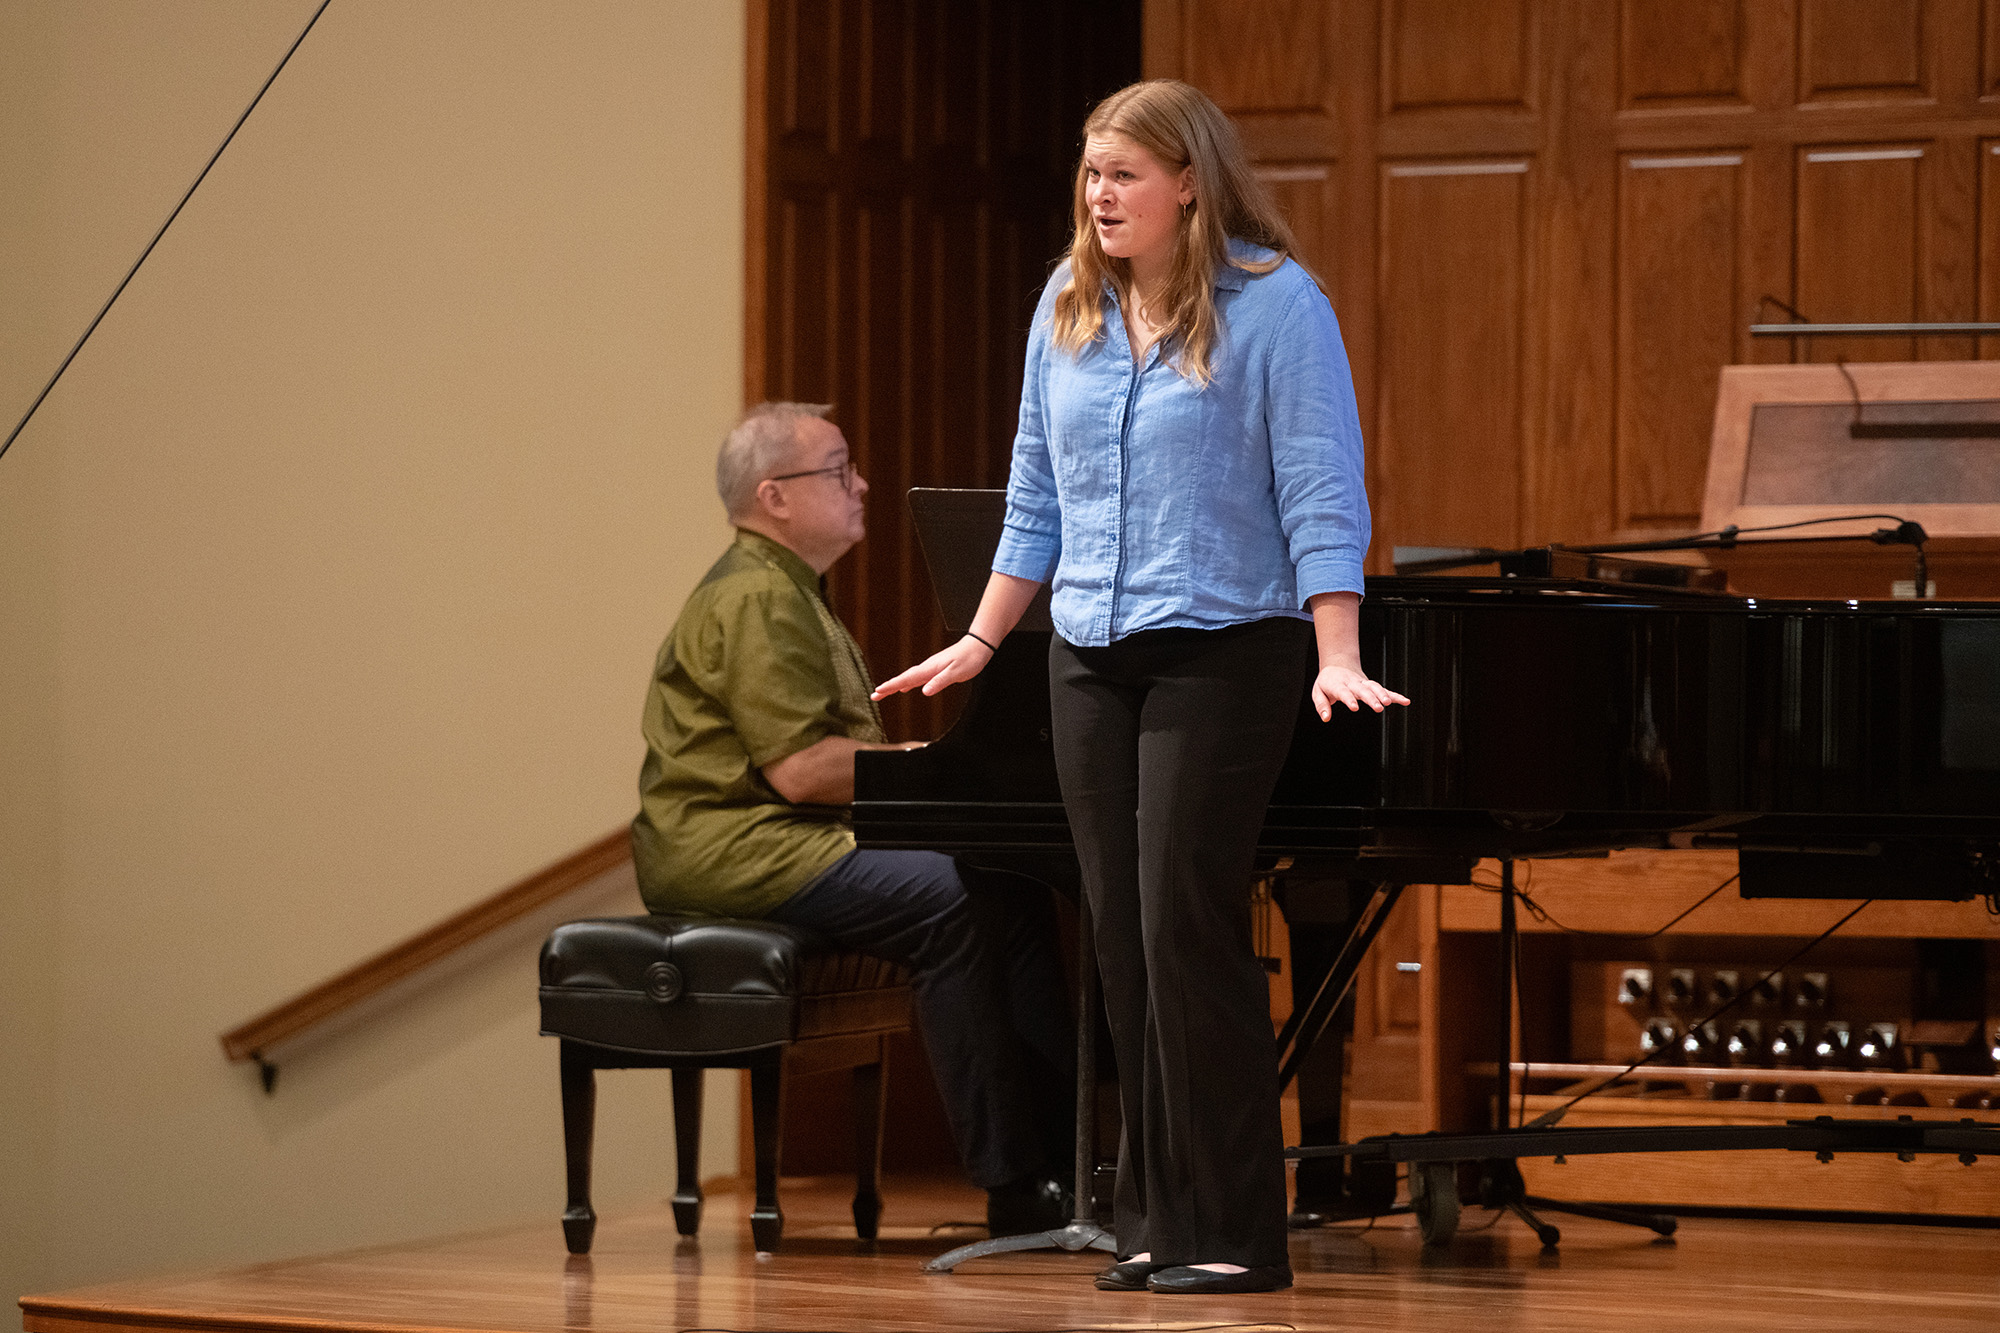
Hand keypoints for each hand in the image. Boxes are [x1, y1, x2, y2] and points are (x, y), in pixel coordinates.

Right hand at [871, 636, 994, 699]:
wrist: (978, 646)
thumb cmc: (970, 659)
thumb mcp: (957, 673)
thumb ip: (940, 681)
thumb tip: (924, 691)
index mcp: (930, 669)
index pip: (906, 679)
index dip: (891, 686)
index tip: (877, 692)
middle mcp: (927, 668)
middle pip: (903, 679)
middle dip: (888, 687)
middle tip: (873, 696)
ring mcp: (930, 668)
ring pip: (908, 678)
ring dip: (895, 686)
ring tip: (883, 693)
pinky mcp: (935, 670)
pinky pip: (916, 678)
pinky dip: (907, 684)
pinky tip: (904, 689)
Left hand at [1311, 664, 1409, 719]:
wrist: (1338, 666)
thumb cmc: (1327, 682)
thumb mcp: (1318, 692)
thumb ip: (1322, 705)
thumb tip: (1326, 718)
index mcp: (1338, 684)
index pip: (1344, 692)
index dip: (1349, 699)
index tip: (1355, 708)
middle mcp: (1353, 683)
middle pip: (1362, 690)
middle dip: (1371, 698)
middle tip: (1378, 708)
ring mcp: (1363, 683)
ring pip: (1375, 687)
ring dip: (1383, 694)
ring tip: (1389, 703)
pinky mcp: (1371, 686)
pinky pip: (1385, 690)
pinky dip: (1395, 695)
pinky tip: (1405, 701)